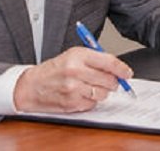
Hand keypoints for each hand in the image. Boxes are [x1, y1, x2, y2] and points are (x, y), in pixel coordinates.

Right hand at [13, 47, 132, 112]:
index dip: (122, 69)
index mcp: (78, 55)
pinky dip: (91, 100)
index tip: (127, 73)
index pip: (109, 62)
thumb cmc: (54, 70)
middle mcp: (76, 71)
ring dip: (101, 92)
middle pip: (109, 79)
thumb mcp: (73, 55)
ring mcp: (74, 88)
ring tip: (90, 86)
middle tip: (108, 80)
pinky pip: (93, 104)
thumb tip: (118, 68)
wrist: (31, 86)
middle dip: (112, 82)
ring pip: (103, 93)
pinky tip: (81, 94)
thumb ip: (96, 59)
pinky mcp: (72, 102)